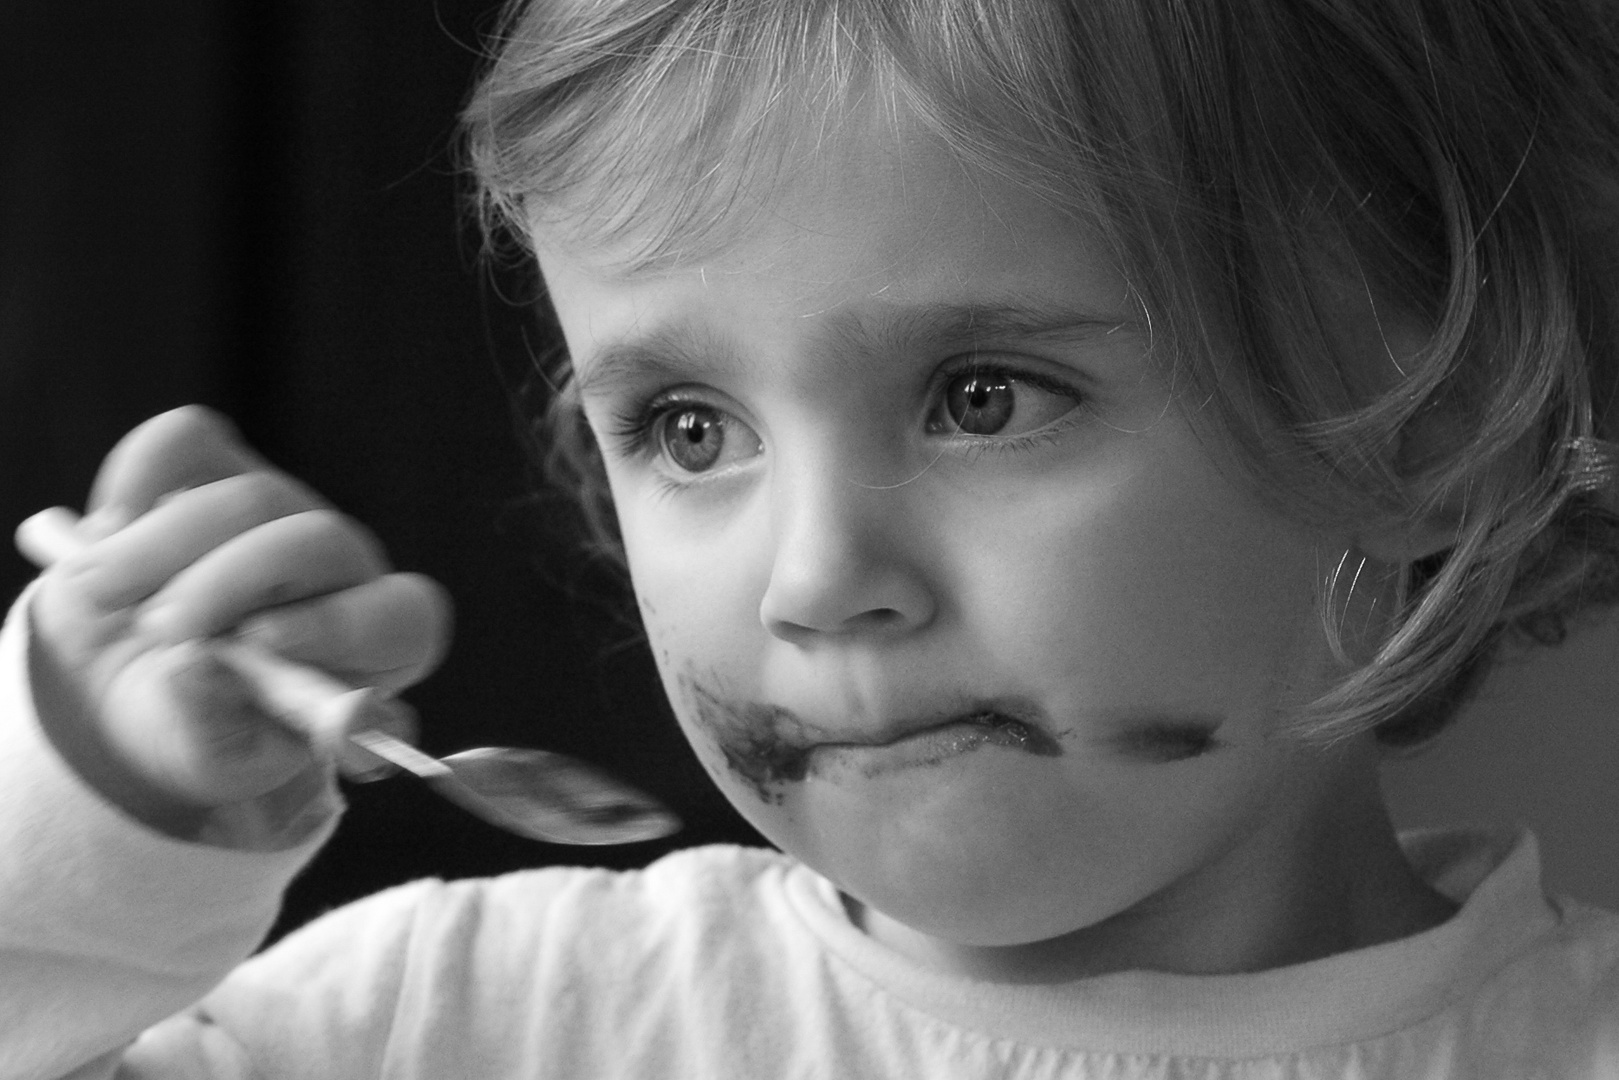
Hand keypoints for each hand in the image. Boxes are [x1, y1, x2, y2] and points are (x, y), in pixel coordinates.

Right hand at [25, 406, 451, 833]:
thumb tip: (192, 669)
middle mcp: (344, 570)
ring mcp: (284, 510)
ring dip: (163, 545)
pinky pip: (188, 442)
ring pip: (249, 496)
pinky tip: (102, 531)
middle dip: (234, 580)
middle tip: (158, 628)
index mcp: (377, 647)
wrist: (140, 692)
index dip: (344, 623)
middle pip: (320, 541)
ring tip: (97, 595)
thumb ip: (211, 726)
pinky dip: (136, 476)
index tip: (265, 642)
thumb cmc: (204, 731)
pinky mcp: (218, 467)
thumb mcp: (211, 757)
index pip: (404, 616)